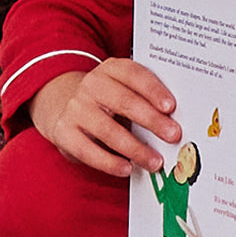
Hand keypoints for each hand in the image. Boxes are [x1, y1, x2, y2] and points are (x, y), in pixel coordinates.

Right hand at [29, 59, 180, 177]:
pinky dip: (109, 162)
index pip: (134, 75)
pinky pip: (88, 150)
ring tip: (155, 161)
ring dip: (135, 148)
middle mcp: (92, 84)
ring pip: (109, 130)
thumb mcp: (123, 87)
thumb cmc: (106, 98)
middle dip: (152, 120)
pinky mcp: (64, 132)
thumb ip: (144, 97)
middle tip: (173, 135)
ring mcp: (76, 108)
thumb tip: (174, 120)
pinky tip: (126, 168)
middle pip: (125, 102)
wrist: (61, 102)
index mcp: (111, 69)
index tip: (171, 106)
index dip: (153, 90)